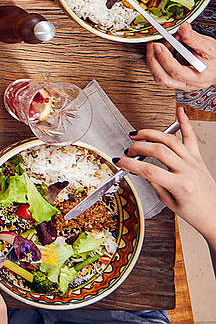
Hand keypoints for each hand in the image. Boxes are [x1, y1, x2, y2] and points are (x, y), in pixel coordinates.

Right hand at [117, 105, 215, 243]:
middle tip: (128, 150)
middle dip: (139, 147)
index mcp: (180, 185)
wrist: (215, 214)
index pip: (149, 170)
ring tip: (138, 134)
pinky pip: (191, 137)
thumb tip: (141, 169)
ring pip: (171, 140)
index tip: (120, 161)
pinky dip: (185, 122)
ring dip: (151, 134)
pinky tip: (180, 111)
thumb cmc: (194, 212)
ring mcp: (194, 162)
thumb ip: (155, 183)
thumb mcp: (169, 202)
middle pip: (159, 151)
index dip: (131, 164)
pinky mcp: (198, 158)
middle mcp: (188, 170)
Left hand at [146, 23, 215, 90]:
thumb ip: (194, 38)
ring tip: (157, 45)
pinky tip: (161, 50)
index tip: (157, 45)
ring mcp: (181, 84)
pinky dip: (157, 62)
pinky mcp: (175, 81)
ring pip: (160, 78)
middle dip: (153, 60)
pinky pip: (161, 74)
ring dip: (153, 60)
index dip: (165, 58)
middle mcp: (188, 84)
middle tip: (151, 44)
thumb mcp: (209, 46)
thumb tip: (183, 27)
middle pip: (164, 78)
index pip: (177, 72)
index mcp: (199, 77)